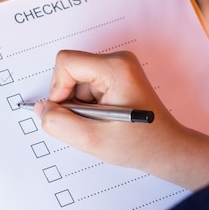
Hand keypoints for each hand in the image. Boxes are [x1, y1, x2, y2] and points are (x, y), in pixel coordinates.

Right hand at [34, 50, 208, 189]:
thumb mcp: (93, 140)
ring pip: (76, 80)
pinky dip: (87, 105)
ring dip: (79, 105)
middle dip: (70, 99)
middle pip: (70, 71)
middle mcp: (118, 60)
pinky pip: (86, 85)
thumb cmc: (140, 144)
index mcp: (115, 68)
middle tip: (88, 122)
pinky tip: (104, 119)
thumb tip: (41, 109)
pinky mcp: (117, 76)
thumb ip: (60, 123)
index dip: (58, 89)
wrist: (168, 149)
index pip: (66, 63)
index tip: (68, 112)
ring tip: (100, 123)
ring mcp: (118, 67)